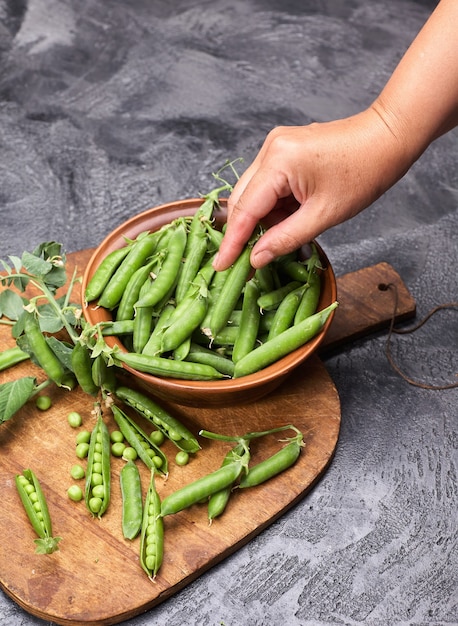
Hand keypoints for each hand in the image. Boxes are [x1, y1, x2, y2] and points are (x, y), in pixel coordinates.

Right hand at [214, 108, 409, 269]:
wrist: (387, 138)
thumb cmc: (364, 174)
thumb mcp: (323, 216)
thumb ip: (285, 239)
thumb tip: (256, 258)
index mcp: (278, 162)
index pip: (244, 209)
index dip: (232, 241)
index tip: (221, 265)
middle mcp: (269, 149)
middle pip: (241, 199)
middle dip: (244, 231)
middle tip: (247, 261)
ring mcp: (275, 146)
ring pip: (253, 192)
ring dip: (263, 219)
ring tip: (286, 233)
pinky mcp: (283, 149)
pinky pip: (266, 184)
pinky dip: (273, 205)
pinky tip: (290, 217)